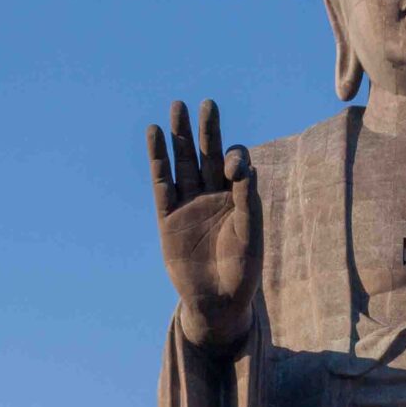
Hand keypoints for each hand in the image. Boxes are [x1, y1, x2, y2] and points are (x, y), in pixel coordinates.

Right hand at [146, 99, 261, 351]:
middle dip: (207, 130)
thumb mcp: (251, 238)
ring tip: (176, 107)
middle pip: (209, 154)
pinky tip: (154, 134)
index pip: (235, 165)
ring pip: (184, 162)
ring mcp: (189, 203)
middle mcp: (213, 195)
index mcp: (238, 198)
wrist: (218, 302)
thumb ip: (248, 204)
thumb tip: (246, 170)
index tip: (234, 169)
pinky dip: (158, 159)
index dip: (234, 159)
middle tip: (206, 104)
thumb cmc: (242, 273)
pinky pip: (162, 183)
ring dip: (180, 137)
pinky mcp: (168, 216)